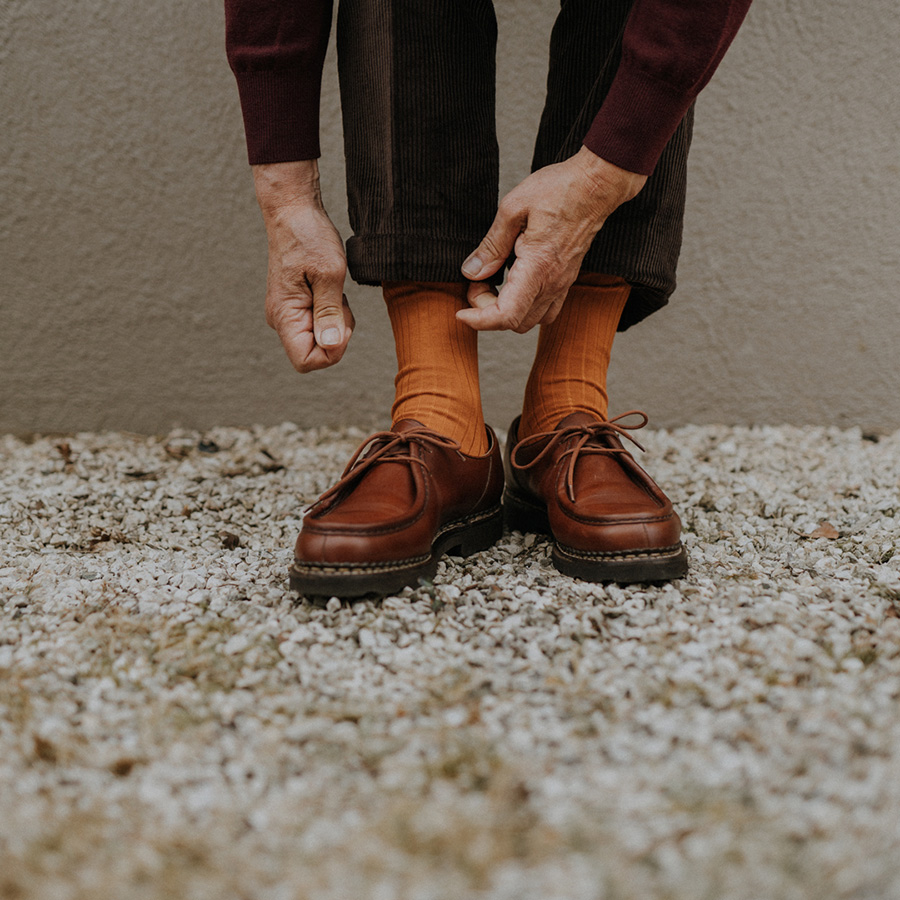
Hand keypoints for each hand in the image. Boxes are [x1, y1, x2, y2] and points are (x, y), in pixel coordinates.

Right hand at [253, 161, 354, 372]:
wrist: (293, 211)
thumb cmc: (310, 237)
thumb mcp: (330, 274)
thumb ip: (330, 313)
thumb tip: (331, 346)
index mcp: (284, 315)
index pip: (306, 361)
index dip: (332, 352)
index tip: (341, 323)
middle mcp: (281, 319)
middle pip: (315, 353)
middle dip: (337, 334)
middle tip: (340, 300)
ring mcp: (287, 313)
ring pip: (320, 339)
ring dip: (336, 321)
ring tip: (335, 290)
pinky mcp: (295, 306)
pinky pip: (319, 323)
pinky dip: (332, 311)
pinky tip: (330, 289)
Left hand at [457, 147, 646, 332]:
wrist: (596, 186)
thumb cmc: (559, 190)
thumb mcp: (513, 208)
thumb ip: (491, 245)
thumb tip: (472, 271)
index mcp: (537, 266)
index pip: (506, 315)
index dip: (478, 320)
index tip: (461, 311)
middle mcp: (552, 282)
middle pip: (515, 323)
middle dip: (487, 311)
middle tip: (478, 281)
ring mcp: (562, 284)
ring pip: (530, 321)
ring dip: (506, 310)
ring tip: (494, 282)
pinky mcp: (566, 280)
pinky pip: (546, 311)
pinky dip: (524, 307)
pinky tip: (514, 284)